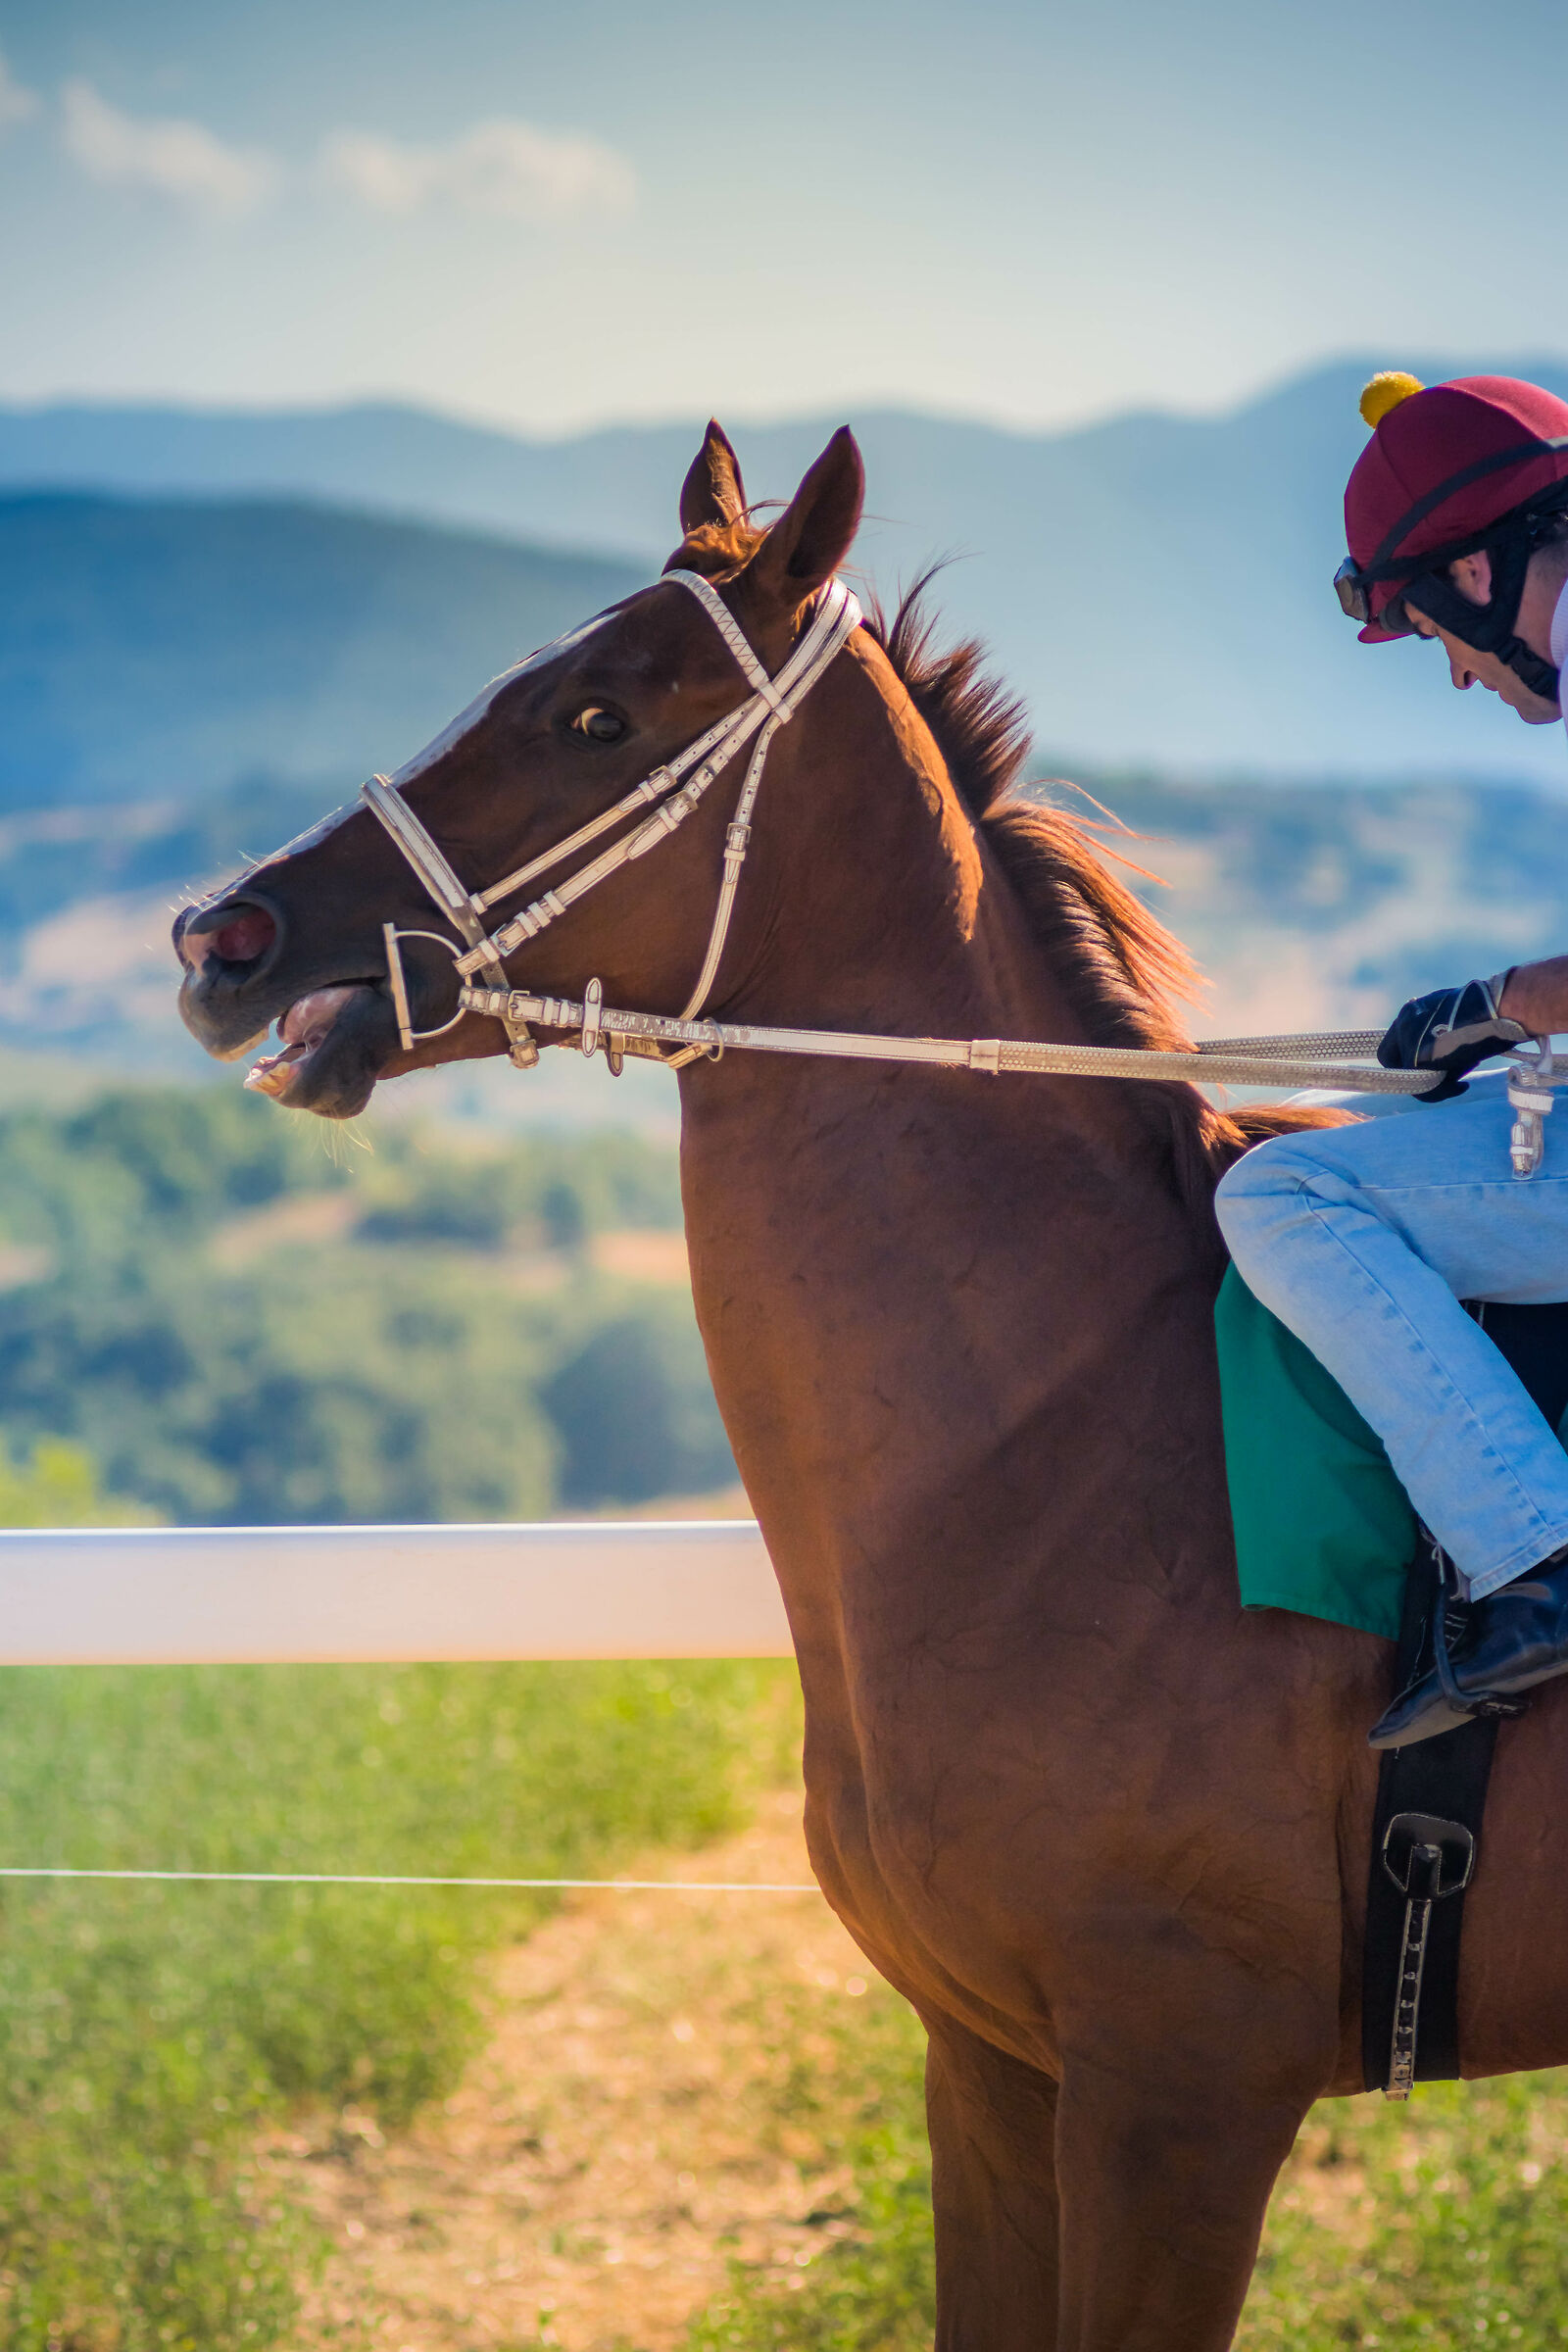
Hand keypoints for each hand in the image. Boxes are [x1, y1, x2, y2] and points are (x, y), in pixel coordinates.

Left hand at [1377, 977, 1528, 1101]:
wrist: (1500, 1006)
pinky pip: (1423, 1088)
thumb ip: (1438, 1032)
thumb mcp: (1456, 1018)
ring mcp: (1408, 1040)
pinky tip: (1463, 1086)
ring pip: (1410, 1076)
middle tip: (1440, 1078)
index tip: (1431, 1064)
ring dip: (1433, 1083)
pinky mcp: (1417, 1058)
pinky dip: (1442, 1092)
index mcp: (1412, 1010)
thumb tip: (1440, 1057)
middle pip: (1390, 1059)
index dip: (1408, 1057)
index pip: (1394, 1041)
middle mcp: (1404, 1022)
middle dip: (1412, 1073)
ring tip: (1459, 1081)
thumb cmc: (1490, 1011)